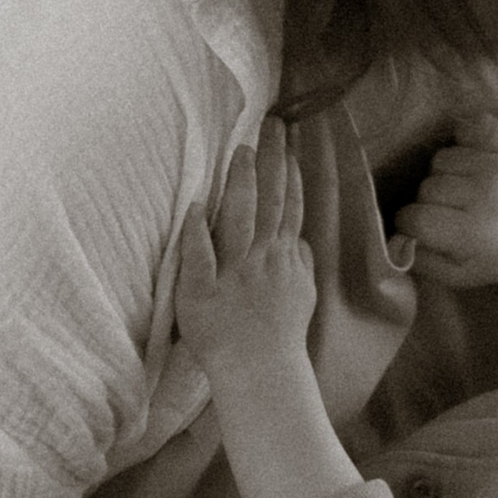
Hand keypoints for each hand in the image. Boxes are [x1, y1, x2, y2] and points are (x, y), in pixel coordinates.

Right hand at [174, 122, 317, 374]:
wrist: (263, 371)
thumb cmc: (218, 337)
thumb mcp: (192, 297)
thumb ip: (194, 252)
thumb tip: (195, 209)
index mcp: (240, 253)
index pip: (242, 200)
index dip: (243, 170)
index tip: (245, 141)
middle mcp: (270, 253)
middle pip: (274, 197)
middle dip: (275, 158)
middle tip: (278, 126)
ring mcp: (292, 267)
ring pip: (294, 214)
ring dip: (293, 181)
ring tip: (293, 154)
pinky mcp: (305, 283)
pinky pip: (302, 244)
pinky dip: (300, 222)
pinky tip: (297, 213)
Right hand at [399, 112, 497, 292]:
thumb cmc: (486, 260)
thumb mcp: (451, 276)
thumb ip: (419, 258)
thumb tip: (395, 234)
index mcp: (474, 231)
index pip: (417, 217)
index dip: (409, 223)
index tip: (418, 229)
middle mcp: (489, 195)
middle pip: (428, 186)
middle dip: (427, 201)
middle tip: (445, 213)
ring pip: (442, 158)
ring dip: (443, 174)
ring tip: (459, 191)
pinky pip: (472, 127)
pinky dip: (464, 140)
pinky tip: (469, 160)